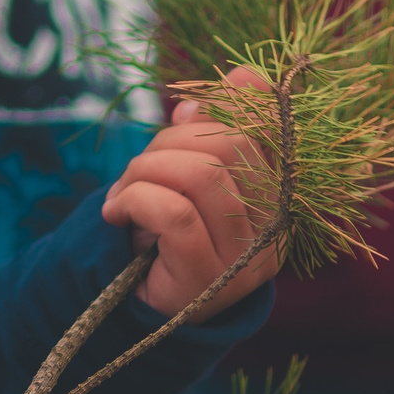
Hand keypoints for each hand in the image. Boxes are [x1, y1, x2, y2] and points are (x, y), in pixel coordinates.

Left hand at [100, 64, 282, 318]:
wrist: (138, 307)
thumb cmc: (165, 230)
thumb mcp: (185, 172)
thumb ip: (208, 131)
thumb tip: (225, 87)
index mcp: (277, 195)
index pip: (269, 128)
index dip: (228, 104)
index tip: (185, 112)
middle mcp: (274, 228)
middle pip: (231, 146)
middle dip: (169, 142)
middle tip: (137, 169)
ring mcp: (245, 260)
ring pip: (202, 176)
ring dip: (145, 171)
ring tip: (123, 194)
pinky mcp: (208, 280)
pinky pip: (176, 214)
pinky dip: (135, 200)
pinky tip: (116, 213)